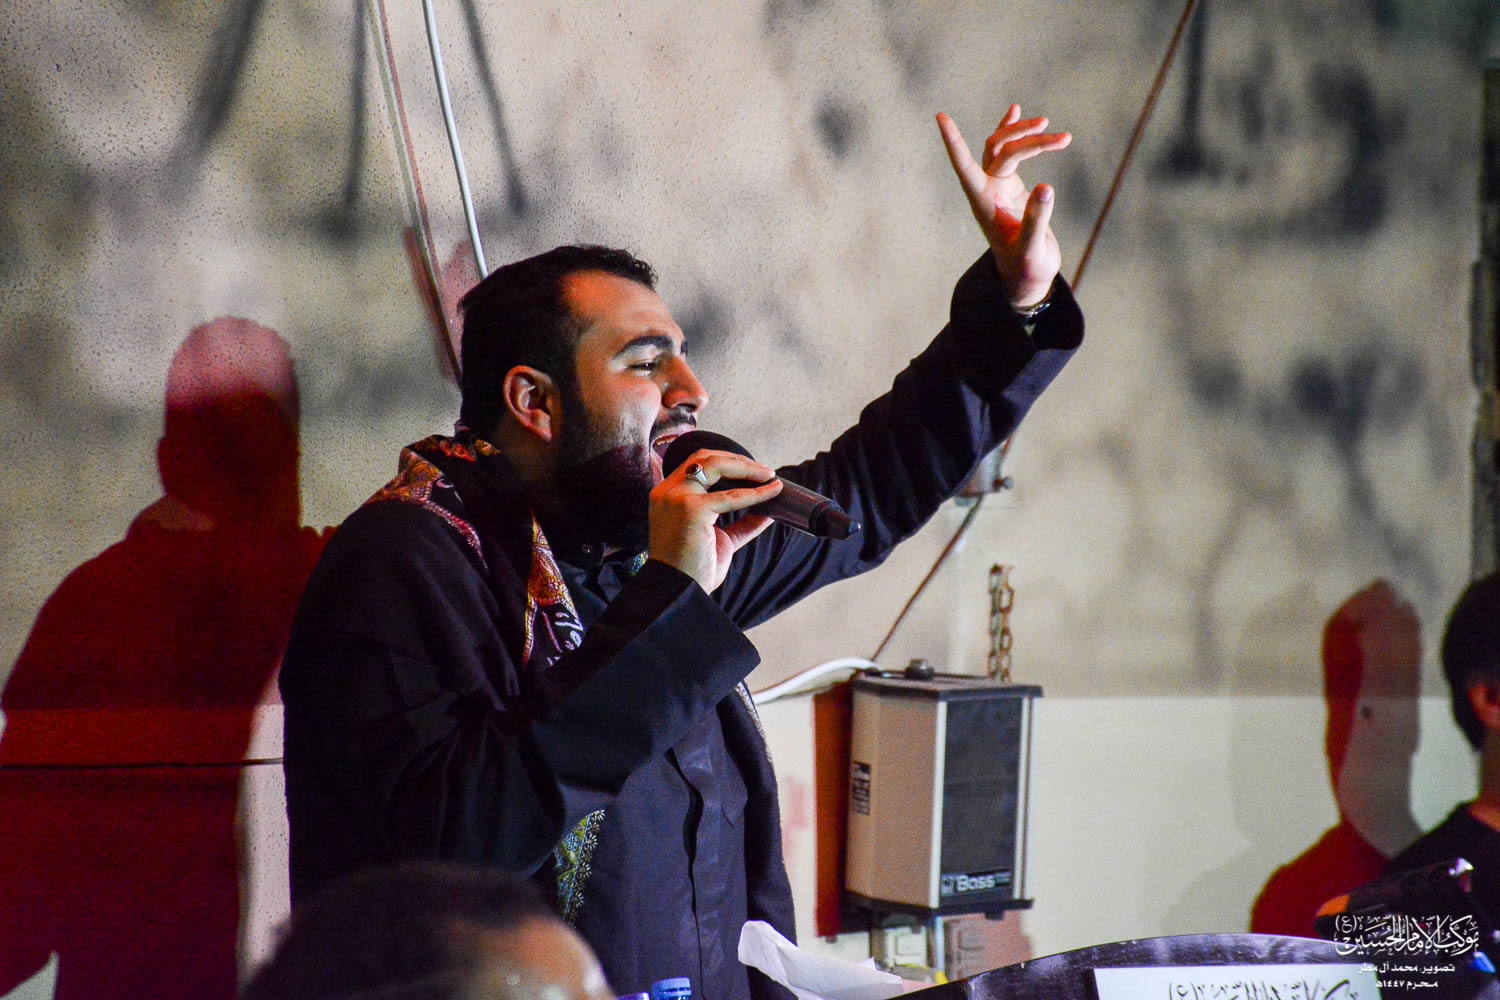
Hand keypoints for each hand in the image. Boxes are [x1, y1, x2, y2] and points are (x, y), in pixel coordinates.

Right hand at [648, 450, 781, 592]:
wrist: (679, 593)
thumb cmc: (694, 570)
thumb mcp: (721, 539)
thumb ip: (742, 522)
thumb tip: (769, 509)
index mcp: (667, 496)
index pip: (696, 465)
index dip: (727, 462)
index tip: (753, 471)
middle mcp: (667, 492)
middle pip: (705, 457)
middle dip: (739, 460)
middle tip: (766, 471)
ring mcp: (677, 498)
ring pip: (716, 465)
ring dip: (747, 467)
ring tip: (770, 476)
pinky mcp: (691, 509)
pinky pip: (732, 496)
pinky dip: (756, 493)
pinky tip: (773, 491)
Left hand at [936, 106, 1071, 307]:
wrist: (1026, 276)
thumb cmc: (1026, 267)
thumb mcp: (1032, 249)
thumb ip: (1037, 220)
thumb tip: (1046, 188)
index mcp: (984, 204)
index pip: (964, 166)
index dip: (953, 142)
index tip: (941, 116)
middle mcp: (987, 190)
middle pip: (999, 150)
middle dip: (1029, 140)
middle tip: (1063, 139)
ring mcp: (997, 185)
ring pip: (1004, 147)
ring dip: (1027, 134)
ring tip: (1058, 132)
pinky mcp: (1010, 185)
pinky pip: (1007, 151)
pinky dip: (1012, 131)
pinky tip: (1016, 111)